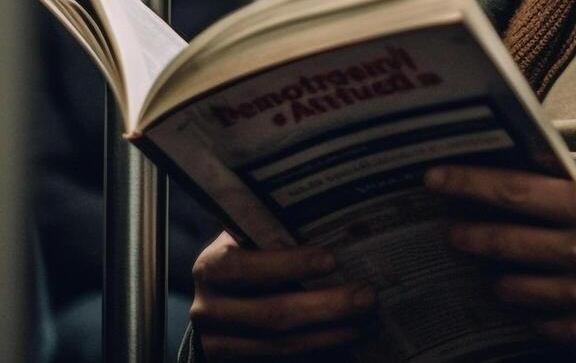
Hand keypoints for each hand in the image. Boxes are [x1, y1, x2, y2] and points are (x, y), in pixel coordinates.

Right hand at [189, 232, 375, 359]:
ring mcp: (217, 342)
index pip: (244, 266)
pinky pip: (281, 358)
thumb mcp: (248, 242)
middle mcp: (207, 308)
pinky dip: (319, 345)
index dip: (287, 265)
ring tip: (368, 318)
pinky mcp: (232, 362)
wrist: (216, 303)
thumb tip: (339, 226)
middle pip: (270, 313)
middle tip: (368, 295)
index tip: (331, 260)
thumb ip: (274, 235)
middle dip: (326, 305)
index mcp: (210, 267)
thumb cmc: (245, 259)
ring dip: (330, 332)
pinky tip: (349, 334)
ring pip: (280, 343)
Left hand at [424, 166, 575, 358]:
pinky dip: (531, 312)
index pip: (517, 190)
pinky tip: (529, 305)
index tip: (437, 178)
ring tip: (494, 272)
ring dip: (499, 278)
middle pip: (506, 239)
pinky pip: (540, 323)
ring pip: (515, 285)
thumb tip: (533, 175)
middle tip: (450, 231)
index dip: (470, 184)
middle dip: (470, 233)